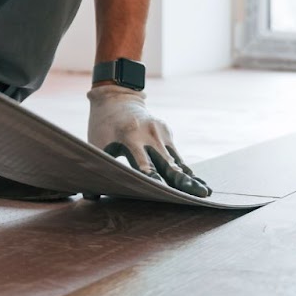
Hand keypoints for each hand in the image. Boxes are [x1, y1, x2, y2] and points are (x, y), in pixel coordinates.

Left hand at [87, 85, 210, 196]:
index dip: (153, 179)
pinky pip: (177, 155)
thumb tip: (89, 197)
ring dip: (190, 178)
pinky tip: (199, 183)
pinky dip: (187, 169)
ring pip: (177, 160)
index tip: (164, 193)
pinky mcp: (167, 132)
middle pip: (168, 163)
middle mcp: (149, 134)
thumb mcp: (96, 144)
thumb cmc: (102, 126)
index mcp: (130, 137)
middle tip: (199, 195)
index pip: (144, 164)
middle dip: (182, 181)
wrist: (116, 99)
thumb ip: (99, 169)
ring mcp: (160, 132)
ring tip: (205, 193)